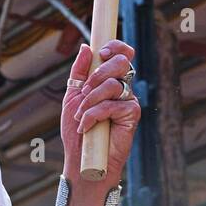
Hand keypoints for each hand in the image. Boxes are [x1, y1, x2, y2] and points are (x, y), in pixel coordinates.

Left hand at [61, 39, 140, 180]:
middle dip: (98, 74)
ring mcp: (129, 100)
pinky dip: (94, 114)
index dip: (115, 47)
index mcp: (109, 79)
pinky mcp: (132, 114)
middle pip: (122, 62)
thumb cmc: (77, 129)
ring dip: (91, 99)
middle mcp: (122, 87)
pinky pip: (113, 104)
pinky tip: (87, 126)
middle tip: (84, 91)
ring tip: (80, 115)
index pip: (121, 53)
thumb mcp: (73, 96)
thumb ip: (80, 72)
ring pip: (114, 84)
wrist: (82, 158)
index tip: (100, 53)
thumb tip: (86, 47)